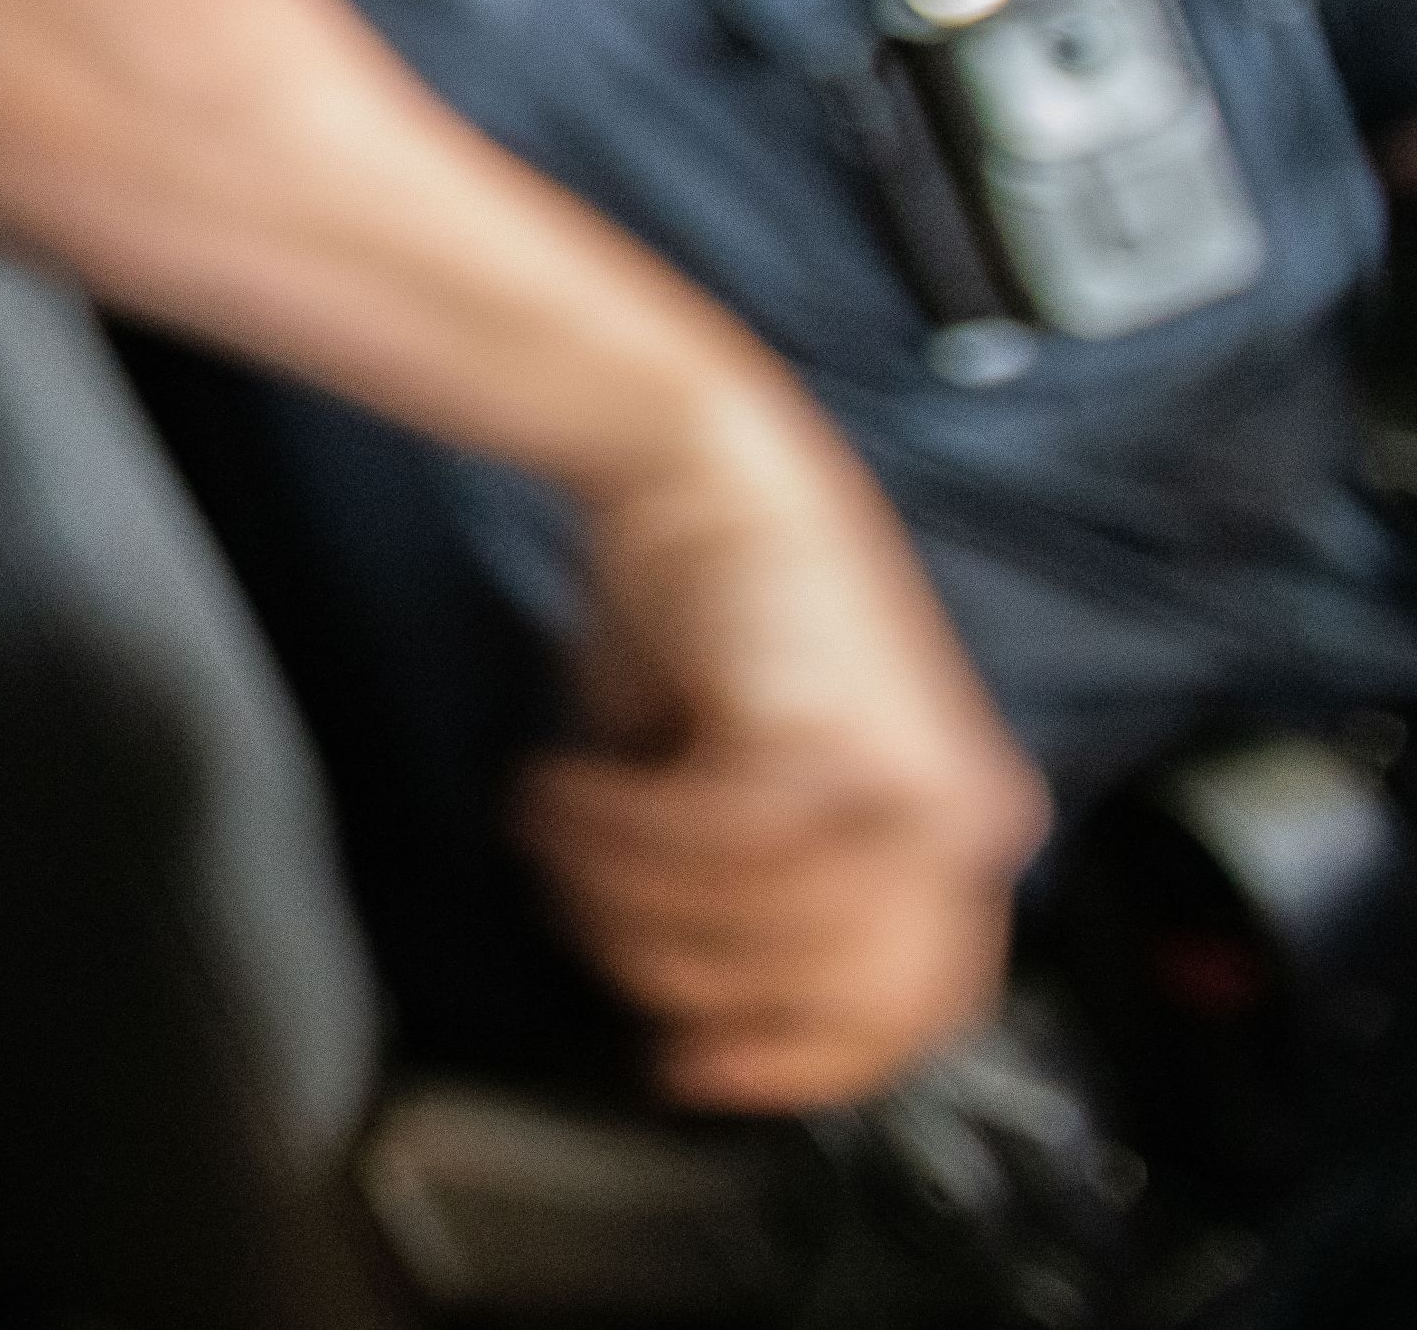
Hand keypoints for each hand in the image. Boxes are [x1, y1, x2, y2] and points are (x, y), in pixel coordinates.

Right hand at [519, 401, 1049, 1113]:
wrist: (696, 458)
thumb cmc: (704, 604)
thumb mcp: (740, 780)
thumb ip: (748, 895)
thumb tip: (685, 1005)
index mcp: (958, 831)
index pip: (911, 1015)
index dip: (794, 1061)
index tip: (691, 1063)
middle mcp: (961, 819)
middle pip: (826, 999)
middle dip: (680, 971)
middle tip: (590, 907)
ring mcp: (909, 785)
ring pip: (752, 936)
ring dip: (621, 892)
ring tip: (561, 820)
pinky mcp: (832, 743)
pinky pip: (701, 854)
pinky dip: (607, 827)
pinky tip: (565, 780)